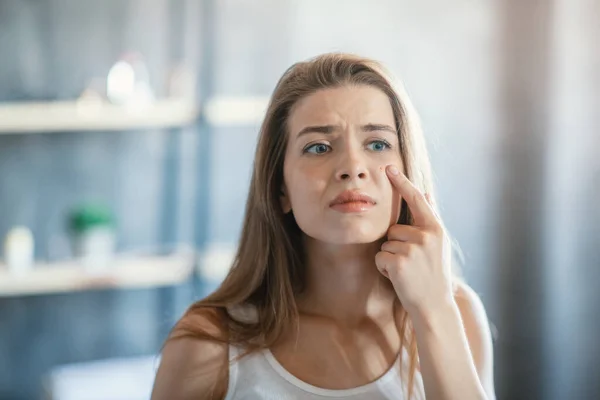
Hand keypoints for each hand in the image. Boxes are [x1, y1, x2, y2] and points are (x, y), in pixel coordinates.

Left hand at [375, 165, 453, 319]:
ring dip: (390, 258)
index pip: (416, 199)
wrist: (435, 306)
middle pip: (394, 229)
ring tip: (408, 272)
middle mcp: (426, 236)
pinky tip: (399, 278)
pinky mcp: (398, 262)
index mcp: (436, 229)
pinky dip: (384, 268)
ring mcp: (412, 249)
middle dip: (396, 245)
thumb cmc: (434, 275)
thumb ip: (430, 219)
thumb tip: (426, 193)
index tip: (389, 168)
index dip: (402, 182)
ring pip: (385, 243)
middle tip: (412, 264)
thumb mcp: (438, 245)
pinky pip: (380, 257)